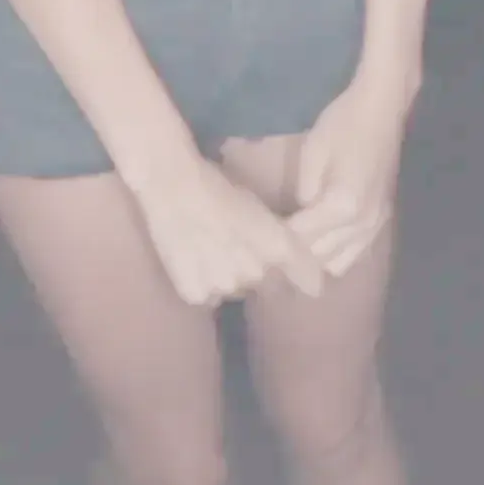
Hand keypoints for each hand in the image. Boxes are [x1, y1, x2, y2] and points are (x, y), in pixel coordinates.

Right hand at [130, 154, 328, 306]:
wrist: (174, 189)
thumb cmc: (220, 187)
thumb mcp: (261, 209)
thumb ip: (284, 240)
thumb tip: (296, 264)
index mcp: (280, 248)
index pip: (309, 282)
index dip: (302, 278)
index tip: (293, 273)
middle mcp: (258, 274)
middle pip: (269, 288)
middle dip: (261, 275)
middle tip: (237, 250)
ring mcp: (226, 288)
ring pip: (236, 291)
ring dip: (230, 279)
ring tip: (211, 253)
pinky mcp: (198, 295)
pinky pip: (209, 297)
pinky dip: (204, 285)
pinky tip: (193, 261)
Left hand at [285, 78, 409, 277]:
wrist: (382, 109)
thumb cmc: (343, 124)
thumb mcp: (312, 154)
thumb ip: (304, 194)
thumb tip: (297, 218)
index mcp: (342, 206)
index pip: (301, 238)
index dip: (276, 239)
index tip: (256, 236)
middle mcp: (362, 225)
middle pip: (319, 257)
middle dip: (293, 252)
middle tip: (270, 241)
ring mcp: (375, 226)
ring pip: (337, 263)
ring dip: (315, 257)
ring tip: (295, 241)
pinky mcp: (381, 221)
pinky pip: (354, 253)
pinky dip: (334, 252)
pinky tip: (319, 237)